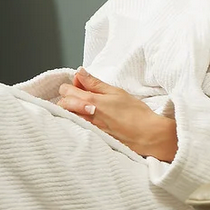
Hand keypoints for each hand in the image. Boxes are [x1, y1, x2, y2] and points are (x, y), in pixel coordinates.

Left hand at [54, 68, 177, 161]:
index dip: (71, 85)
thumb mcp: (116, 92)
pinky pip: (75, 127)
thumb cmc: (135, 113)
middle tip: (82, 96)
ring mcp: (87, 128)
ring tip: (85, 108)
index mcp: (91, 101)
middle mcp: (85, 115)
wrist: (146, 135)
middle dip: (68, 97)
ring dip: (71, 110)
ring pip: (67, 116)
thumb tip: (80, 72)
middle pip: (62, 104)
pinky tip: (88, 119)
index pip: (66, 90)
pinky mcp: (91, 137)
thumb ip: (95, 83)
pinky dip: (77, 121)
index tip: (80, 85)